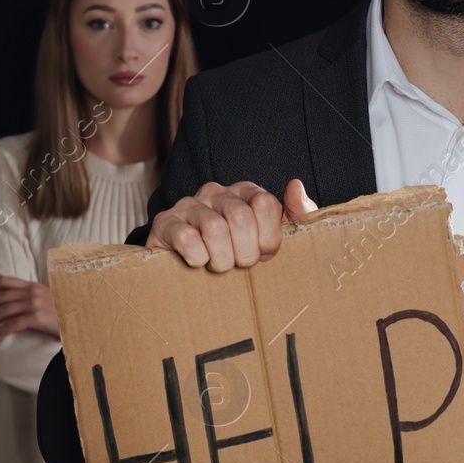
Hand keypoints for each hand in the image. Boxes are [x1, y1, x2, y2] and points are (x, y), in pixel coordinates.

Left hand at [0, 276, 59, 341]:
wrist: (78, 318)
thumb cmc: (60, 311)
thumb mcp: (44, 297)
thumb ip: (28, 296)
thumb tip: (8, 301)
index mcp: (31, 285)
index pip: (4, 281)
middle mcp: (31, 292)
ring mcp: (34, 304)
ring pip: (2, 311)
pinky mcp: (36, 318)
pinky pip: (12, 325)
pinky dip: (0, 332)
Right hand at [147, 178, 317, 269]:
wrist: (193, 276)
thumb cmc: (240, 255)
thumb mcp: (276, 237)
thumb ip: (298, 213)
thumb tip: (295, 186)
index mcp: (245, 192)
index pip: (266, 204)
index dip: (268, 238)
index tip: (263, 254)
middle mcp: (216, 191)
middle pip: (240, 217)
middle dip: (245, 254)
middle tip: (240, 265)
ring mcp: (188, 204)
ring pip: (214, 229)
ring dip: (222, 260)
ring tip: (219, 267)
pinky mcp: (165, 223)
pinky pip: (187, 238)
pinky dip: (197, 258)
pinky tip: (198, 263)